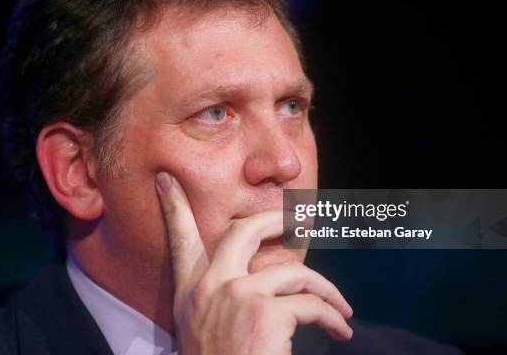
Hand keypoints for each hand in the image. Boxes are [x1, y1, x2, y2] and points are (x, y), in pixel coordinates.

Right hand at [155, 171, 352, 353]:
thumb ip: (219, 297)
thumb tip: (258, 276)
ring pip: (294, 272)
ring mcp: (236, 295)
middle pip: (244, 230)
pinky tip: (341, 329)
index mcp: (191, 291)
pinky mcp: (264, 312)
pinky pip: (311, 303)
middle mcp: (210, 287)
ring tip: (341, 310)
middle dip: (275, 218)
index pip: (180, 239)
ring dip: (326, 292)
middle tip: (299, 216)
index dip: (173, 206)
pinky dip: (333, 316)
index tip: (165, 178)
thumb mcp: (204, 328)